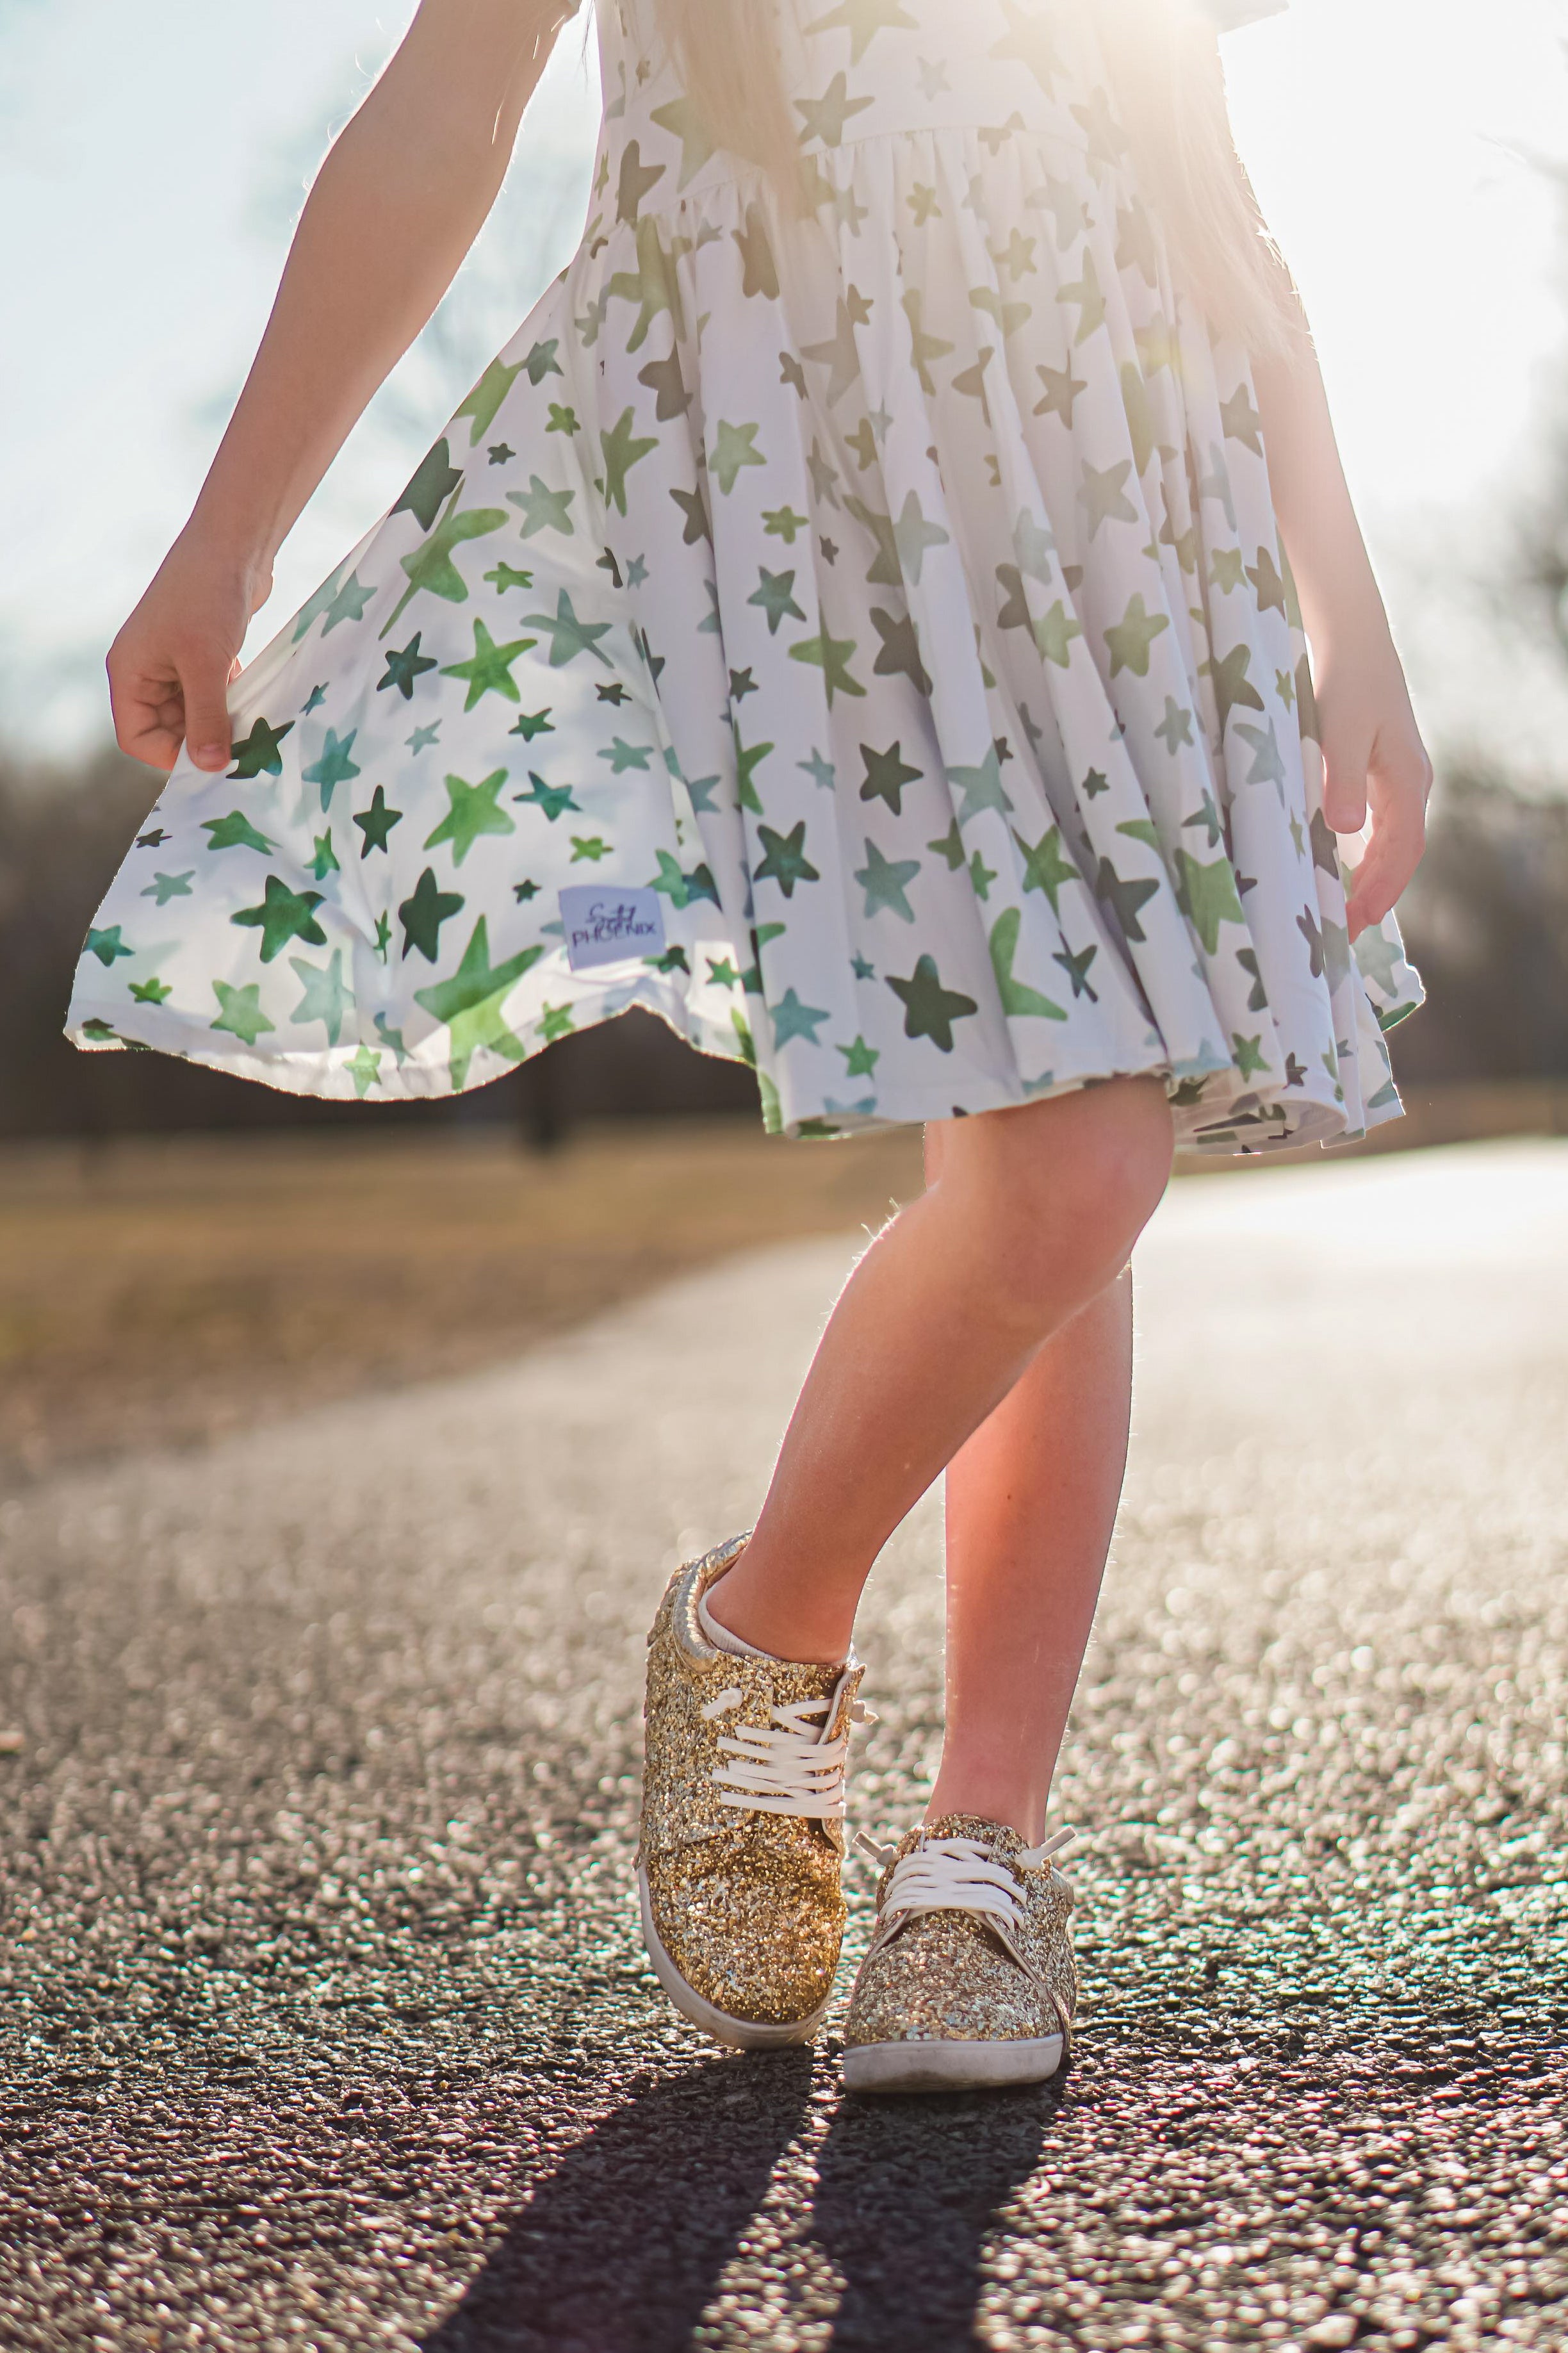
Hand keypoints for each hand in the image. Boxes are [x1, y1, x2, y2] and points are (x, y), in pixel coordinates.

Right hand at [107, 535, 273, 774]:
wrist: (234, 544)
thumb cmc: (208, 597)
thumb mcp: (206, 665)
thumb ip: (206, 718)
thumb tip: (210, 768)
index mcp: (129, 673)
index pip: (136, 738)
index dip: (170, 757)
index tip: (211, 762)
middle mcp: (146, 670)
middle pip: (167, 730)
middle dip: (201, 740)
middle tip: (240, 748)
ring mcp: (173, 662)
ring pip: (193, 714)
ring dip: (219, 722)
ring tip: (248, 722)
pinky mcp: (201, 654)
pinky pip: (211, 695)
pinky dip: (229, 702)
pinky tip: (250, 696)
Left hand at [1315, 640, 1431, 941]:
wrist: (1354, 643)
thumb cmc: (1348, 683)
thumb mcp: (1341, 731)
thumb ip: (1342, 780)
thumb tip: (1345, 830)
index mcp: (1408, 780)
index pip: (1402, 850)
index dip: (1382, 889)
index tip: (1358, 921)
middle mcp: (1409, 785)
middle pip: (1399, 855)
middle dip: (1375, 895)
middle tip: (1343, 932)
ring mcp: (1397, 781)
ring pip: (1390, 844)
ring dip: (1369, 880)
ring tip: (1342, 914)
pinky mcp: (1379, 775)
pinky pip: (1377, 828)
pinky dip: (1362, 856)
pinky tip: (1339, 872)